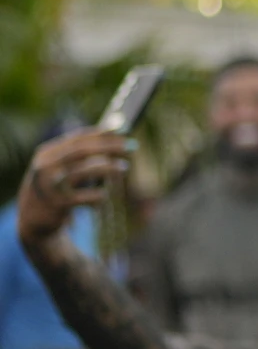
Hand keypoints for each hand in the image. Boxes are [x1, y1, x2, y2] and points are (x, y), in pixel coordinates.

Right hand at [16, 128, 129, 246]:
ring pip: (83, 171)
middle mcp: (46, 166)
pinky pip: (86, 197)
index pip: (76, 138)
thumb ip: (81, 154)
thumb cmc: (56, 188)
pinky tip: (103, 196)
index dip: (101, 133)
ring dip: (108, 168)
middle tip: (132, 146)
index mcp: (47, 153)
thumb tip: (112, 135)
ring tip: (124, 167)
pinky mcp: (58, 204)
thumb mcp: (61, 167)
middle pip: (81, 150)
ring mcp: (50, 185)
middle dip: (108, 146)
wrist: (34, 218)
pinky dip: (99, 195)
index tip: (123, 130)